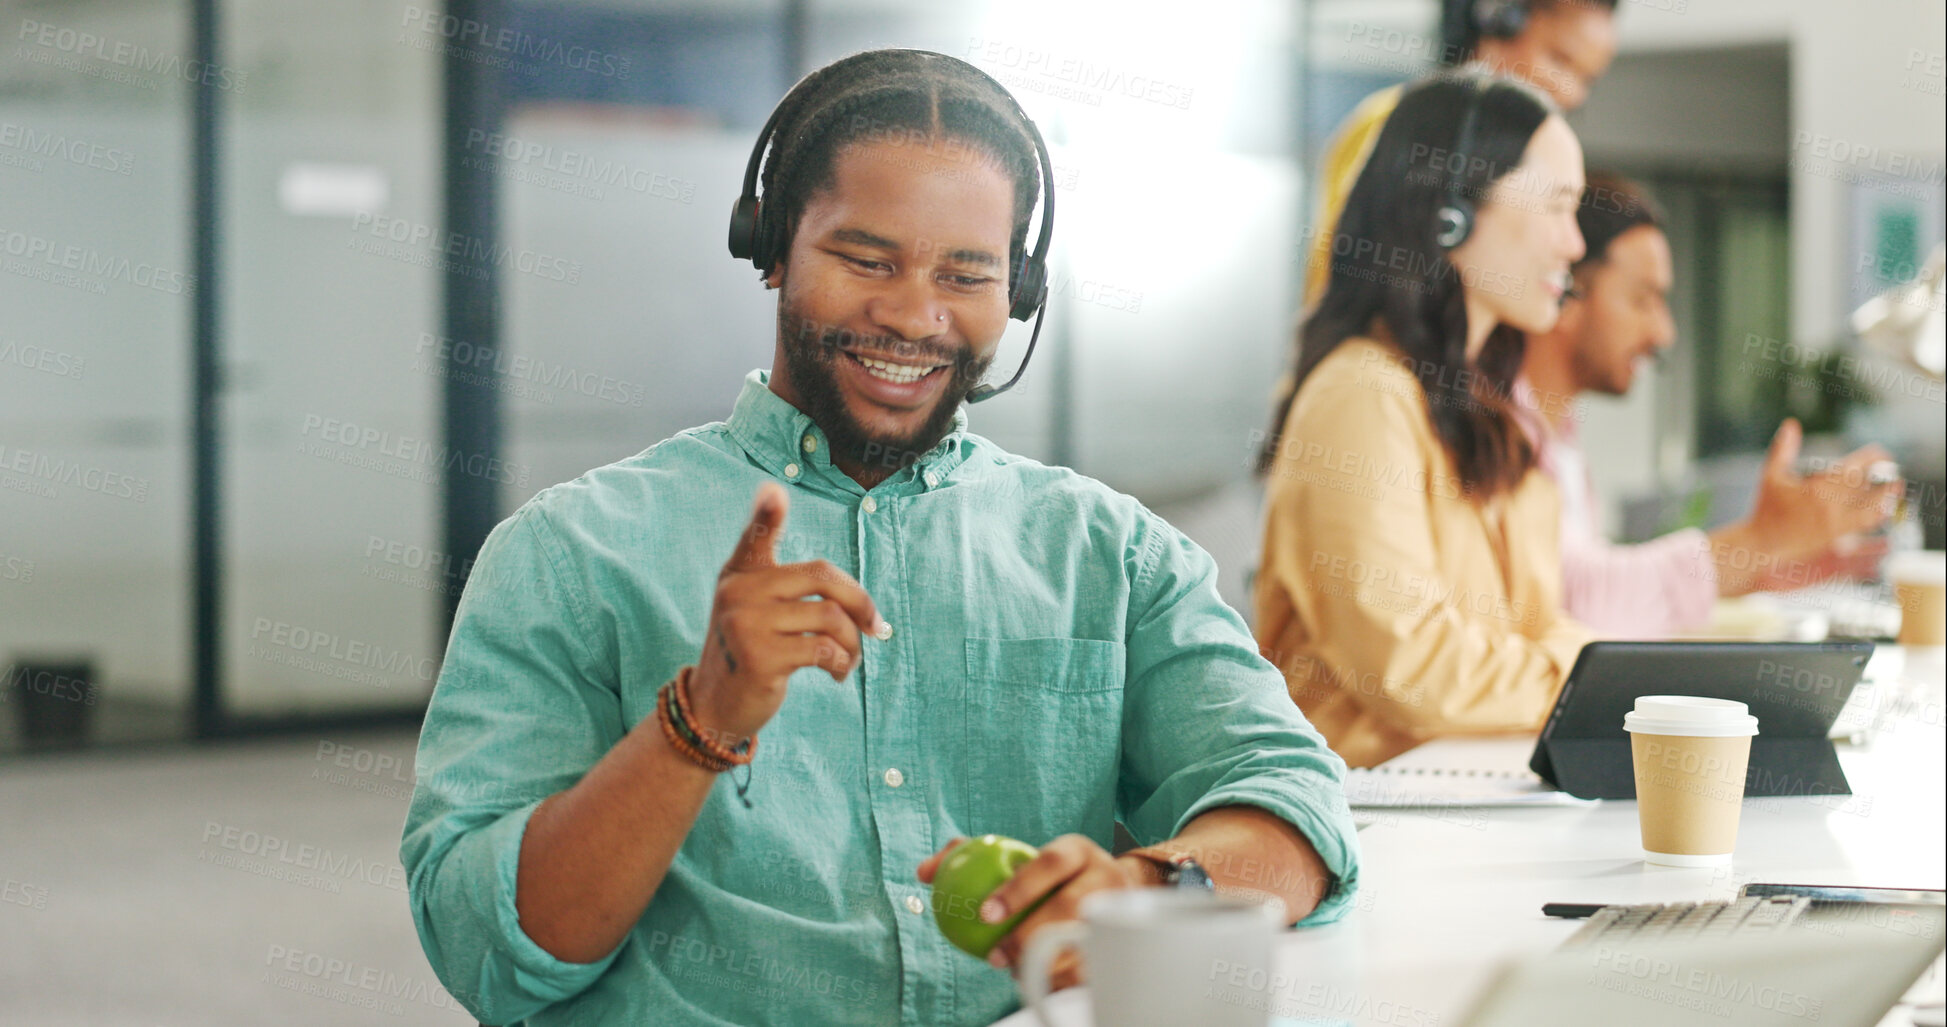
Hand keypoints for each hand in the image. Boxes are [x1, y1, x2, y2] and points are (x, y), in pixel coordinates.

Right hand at [687, 482, 883, 743]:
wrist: (716, 706)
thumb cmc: (748, 652)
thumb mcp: (753, 609)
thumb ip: (782, 581)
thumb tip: (811, 554)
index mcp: (739, 576)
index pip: (756, 537)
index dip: (767, 513)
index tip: (774, 491)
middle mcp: (738, 593)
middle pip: (822, 576)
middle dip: (860, 601)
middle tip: (877, 627)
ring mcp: (746, 624)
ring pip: (831, 617)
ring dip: (853, 644)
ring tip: (848, 661)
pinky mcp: (760, 658)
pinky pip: (825, 650)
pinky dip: (842, 664)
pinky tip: (838, 675)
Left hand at [918, 835, 1150, 989]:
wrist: (1111, 891)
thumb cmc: (1049, 874)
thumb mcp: (1020, 856)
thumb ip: (969, 856)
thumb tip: (925, 873)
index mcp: (1078, 850)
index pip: (1050, 863)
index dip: (1018, 888)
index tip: (985, 912)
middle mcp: (1104, 877)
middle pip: (1069, 909)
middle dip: (1028, 936)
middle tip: (995, 955)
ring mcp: (1117, 913)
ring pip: (1081, 945)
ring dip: (1042, 963)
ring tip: (1012, 969)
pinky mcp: (1121, 946)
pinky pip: (1088, 969)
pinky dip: (1059, 979)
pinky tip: (1036, 981)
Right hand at [1712, 420, 1900, 595]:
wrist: (1761, 546)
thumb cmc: (1766, 510)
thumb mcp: (1772, 477)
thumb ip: (1782, 450)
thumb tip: (1790, 425)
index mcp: (1818, 488)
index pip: (1855, 467)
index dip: (1872, 457)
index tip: (1879, 452)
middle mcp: (1832, 507)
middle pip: (1870, 488)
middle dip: (1884, 476)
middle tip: (1892, 470)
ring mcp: (1837, 527)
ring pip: (1874, 510)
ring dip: (1886, 498)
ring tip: (1893, 490)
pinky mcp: (1840, 542)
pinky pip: (1866, 529)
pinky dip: (1877, 518)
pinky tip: (1881, 512)